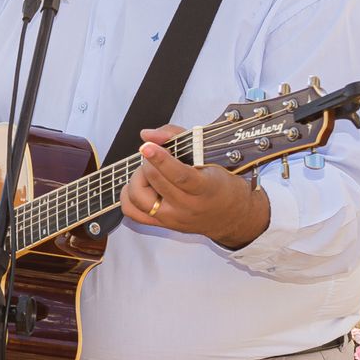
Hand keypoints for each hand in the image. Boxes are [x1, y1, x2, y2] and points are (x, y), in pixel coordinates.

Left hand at [121, 125, 270, 248]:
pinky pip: (131, 211)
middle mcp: (187, 206)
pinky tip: (140, 186)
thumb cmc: (221, 185)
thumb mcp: (209, 155)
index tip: (147, 146)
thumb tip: (148, 135)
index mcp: (205, 188)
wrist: (232, 217)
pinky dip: (128, 195)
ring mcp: (172, 218)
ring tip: (148, 172)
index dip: (161, 160)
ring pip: (138, 198)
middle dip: (148, 162)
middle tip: (153, 155)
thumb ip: (177, 137)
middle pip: (156, 183)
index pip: (180, 176)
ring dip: (137, 179)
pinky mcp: (161, 225)